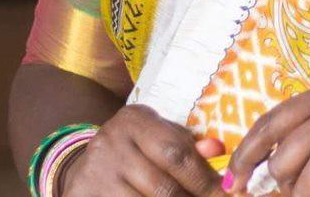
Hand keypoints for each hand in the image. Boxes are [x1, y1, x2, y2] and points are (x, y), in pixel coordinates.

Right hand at [59, 103, 224, 196]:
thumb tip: (217, 149)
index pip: (176, 152)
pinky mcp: (85, 195)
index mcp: (135, 120)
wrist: (84, 165)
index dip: (204, 178)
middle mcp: (112, 143)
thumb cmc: (133, 149)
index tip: (225, 193)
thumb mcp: (157, 136)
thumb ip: (186, 144)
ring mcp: (96, 173)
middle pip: (163, 186)